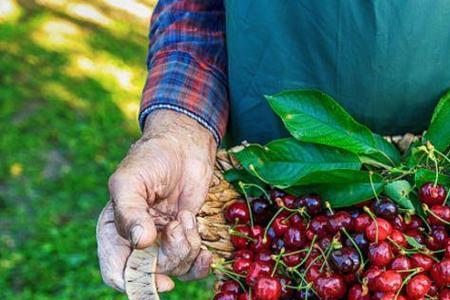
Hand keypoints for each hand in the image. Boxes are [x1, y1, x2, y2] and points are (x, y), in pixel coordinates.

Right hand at [96, 110, 216, 291]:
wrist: (183, 146)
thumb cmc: (150, 159)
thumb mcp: (130, 181)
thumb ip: (130, 212)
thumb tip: (140, 243)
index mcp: (115, 230)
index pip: (116, 271)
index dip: (135, 283)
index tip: (161, 281)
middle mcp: (137, 241)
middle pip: (151, 272)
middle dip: (169, 254)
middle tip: (177, 226)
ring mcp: (163, 240)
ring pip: (175, 267)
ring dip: (187, 246)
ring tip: (187, 218)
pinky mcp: (185, 236)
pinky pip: (193, 264)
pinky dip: (201, 262)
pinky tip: (206, 251)